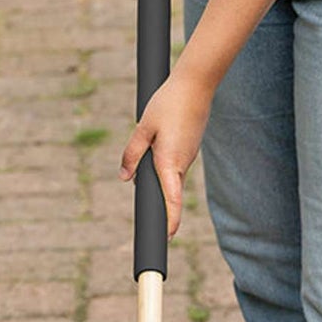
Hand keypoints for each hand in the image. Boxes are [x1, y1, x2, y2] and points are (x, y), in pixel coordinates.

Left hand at [118, 71, 211, 237]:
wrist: (196, 84)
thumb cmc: (168, 103)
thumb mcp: (143, 127)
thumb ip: (132, 154)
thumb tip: (125, 178)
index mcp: (169, 162)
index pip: (172, 201)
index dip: (169, 221)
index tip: (166, 238)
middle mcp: (182, 164)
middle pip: (168, 192)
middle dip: (158, 201)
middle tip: (149, 208)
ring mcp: (189, 157)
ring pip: (170, 176)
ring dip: (159, 175)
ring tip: (152, 151)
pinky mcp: (190, 149)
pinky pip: (175, 164)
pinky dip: (165, 164)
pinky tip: (161, 140)